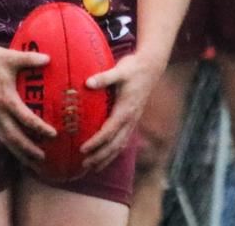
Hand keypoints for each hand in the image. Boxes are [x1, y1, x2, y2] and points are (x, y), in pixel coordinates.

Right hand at [0, 44, 56, 165]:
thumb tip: (49, 59)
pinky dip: (11, 144)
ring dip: (18, 152)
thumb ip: (30, 59)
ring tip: (32, 163)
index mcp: (5, 99)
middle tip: (43, 158)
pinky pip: (0, 133)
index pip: (25, 118)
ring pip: (5, 139)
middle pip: (13, 137)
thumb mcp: (11, 57)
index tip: (53, 135)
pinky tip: (19, 149)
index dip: (39, 128)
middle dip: (28, 150)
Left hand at [80, 53, 165, 171]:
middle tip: (84, 165)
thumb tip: (88, 83)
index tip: (83, 149)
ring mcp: (133, 121)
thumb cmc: (133, 68)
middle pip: (115, 144)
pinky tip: (106, 155)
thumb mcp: (119, 71)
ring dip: (107, 158)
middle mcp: (130, 119)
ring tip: (93, 168)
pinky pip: (123, 140)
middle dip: (100, 157)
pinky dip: (114, 151)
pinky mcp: (133, 119)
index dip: (96, 142)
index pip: (109, 131)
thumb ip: (104, 77)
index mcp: (126, 110)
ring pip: (120, 145)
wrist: (151, 67)